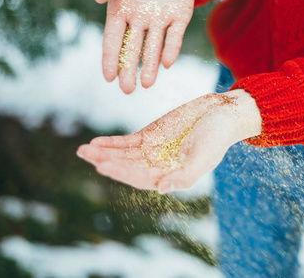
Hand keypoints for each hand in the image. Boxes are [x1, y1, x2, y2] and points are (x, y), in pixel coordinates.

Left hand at [77, 90, 261, 193]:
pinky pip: (127, 141)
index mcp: (170, 176)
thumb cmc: (217, 137)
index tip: (102, 165)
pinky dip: (112, 142)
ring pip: (123, 155)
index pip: (140, 178)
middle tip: (85, 154)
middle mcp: (157, 166)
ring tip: (83, 150)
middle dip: (106, 161)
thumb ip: (185, 175)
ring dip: (103, 153)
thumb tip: (161, 189)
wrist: (221, 114)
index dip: (120, 172)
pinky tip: (96, 142)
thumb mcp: (204, 156)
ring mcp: (152, 151)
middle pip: (126, 167)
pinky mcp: (150, 135)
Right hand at [95, 0, 195, 93]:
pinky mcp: (180, 16)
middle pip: (132, 49)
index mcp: (121, 11)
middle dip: (128, 70)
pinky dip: (171, 48)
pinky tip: (167, 63)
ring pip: (154, 47)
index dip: (110, 58)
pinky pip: (175, 35)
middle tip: (127, 90)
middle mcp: (140, 20)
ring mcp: (160, 19)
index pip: (112, 39)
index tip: (108, 77)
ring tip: (147, 84)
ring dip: (150, 65)